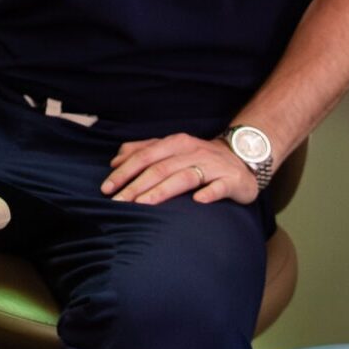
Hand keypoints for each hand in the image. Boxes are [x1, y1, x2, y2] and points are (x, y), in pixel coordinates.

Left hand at [101, 133, 258, 206]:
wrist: (241, 158)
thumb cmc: (198, 157)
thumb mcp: (171, 150)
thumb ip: (143, 151)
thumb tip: (115, 161)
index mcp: (174, 143)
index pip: (144, 156)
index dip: (124, 172)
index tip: (106, 188)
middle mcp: (192, 151)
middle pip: (160, 168)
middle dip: (136, 186)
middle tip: (118, 203)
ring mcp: (212, 166)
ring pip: (184, 177)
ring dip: (162, 191)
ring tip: (144, 204)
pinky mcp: (231, 180)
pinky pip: (219, 186)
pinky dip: (209, 193)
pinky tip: (198, 201)